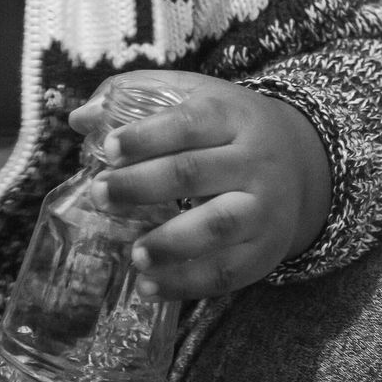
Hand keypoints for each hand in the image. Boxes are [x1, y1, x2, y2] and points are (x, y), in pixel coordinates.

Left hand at [69, 70, 331, 300]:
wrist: (302, 160)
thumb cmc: (227, 124)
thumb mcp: (194, 96)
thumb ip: (137, 97)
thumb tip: (79, 118)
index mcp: (231, 116)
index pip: (187, 123)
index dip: (146, 137)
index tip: (108, 148)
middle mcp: (253, 161)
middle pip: (194, 173)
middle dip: (142, 185)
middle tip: (99, 193)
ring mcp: (264, 208)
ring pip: (217, 227)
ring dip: (170, 243)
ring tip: (131, 252)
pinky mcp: (266, 250)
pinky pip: (227, 272)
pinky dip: (186, 283)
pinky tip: (148, 285)